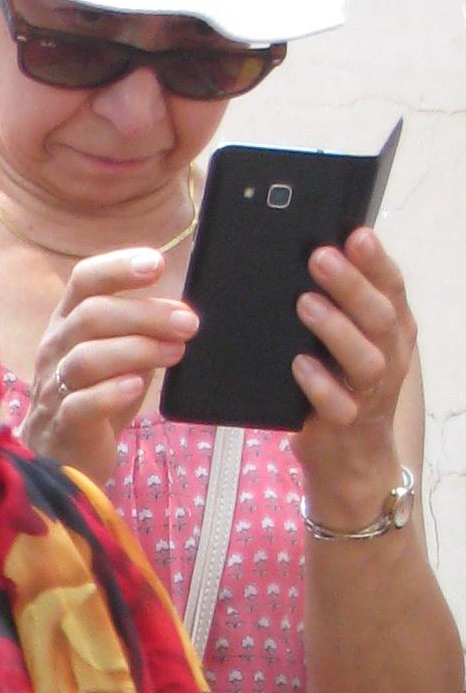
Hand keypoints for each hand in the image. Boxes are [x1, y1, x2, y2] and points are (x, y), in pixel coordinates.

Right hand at [20, 248, 199, 486]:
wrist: (62, 461)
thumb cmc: (95, 399)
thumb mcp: (119, 357)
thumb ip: (142, 334)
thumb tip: (182, 314)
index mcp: (67, 324)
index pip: (84, 281)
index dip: (118, 267)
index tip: (157, 265)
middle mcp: (55, 350)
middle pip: (91, 315)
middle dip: (146, 314)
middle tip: (187, 323)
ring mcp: (52, 389)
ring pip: (86, 357)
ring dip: (138, 350)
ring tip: (174, 353)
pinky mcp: (61, 426)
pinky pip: (79, 404)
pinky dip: (111, 392)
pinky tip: (136, 386)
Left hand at [293, 228, 415, 528]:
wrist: (347, 458)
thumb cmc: (341, 386)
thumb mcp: (347, 342)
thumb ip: (340, 308)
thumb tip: (314, 257)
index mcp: (393, 329)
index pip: (391, 286)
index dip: (376, 260)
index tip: (356, 233)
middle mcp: (389, 356)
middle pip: (379, 315)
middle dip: (352, 285)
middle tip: (320, 258)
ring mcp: (370, 392)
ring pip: (365, 357)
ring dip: (336, 328)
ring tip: (305, 304)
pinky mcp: (346, 424)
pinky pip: (338, 405)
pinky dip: (319, 384)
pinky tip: (299, 365)